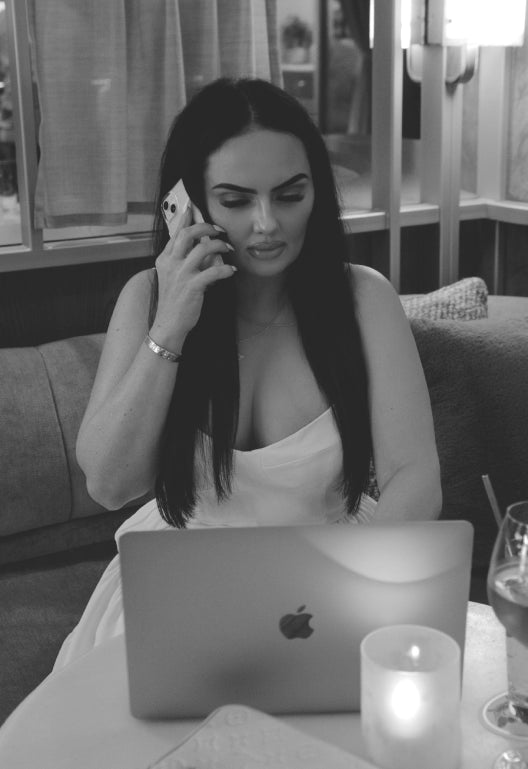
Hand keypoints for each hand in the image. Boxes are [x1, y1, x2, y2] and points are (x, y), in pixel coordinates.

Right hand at [151, 207, 235, 347]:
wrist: (168, 325)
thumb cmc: (173, 302)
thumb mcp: (172, 277)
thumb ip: (183, 262)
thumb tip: (202, 250)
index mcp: (164, 259)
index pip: (175, 233)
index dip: (185, 219)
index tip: (192, 208)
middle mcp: (171, 264)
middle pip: (188, 234)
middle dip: (206, 227)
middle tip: (218, 229)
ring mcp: (181, 274)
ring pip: (203, 249)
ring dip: (219, 246)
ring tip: (228, 249)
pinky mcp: (193, 286)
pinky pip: (214, 271)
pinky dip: (226, 269)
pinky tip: (232, 271)